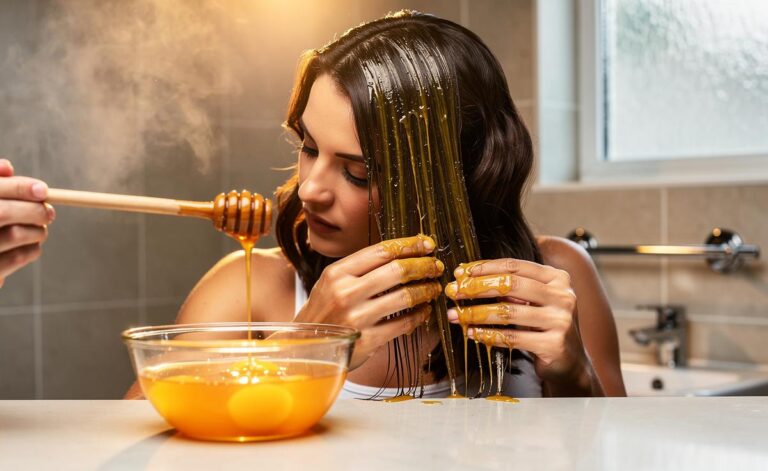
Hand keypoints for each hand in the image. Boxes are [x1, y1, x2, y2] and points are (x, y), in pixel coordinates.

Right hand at [0, 159, 53, 286]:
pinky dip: (33, 248)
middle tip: (50, 213)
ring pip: (15, 235)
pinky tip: (33, 244)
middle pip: (3, 212)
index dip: (20, 187)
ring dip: (37, 230)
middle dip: (33, 210)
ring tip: (40, 228)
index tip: (43, 190)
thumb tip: (7, 167)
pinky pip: (18, 258)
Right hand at [295, 234, 443, 369]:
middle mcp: (346, 293)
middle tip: (436, 266)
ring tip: (434, 288)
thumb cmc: (324, 311)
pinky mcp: (367, 341)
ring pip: (404, 297)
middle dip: (423, 266)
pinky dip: (419, 315)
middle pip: (396, 271)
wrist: (305, 347)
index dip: (409, 245)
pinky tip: (424, 311)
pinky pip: (402, 324)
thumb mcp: (331, 282)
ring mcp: (356, 318)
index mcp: (337, 273)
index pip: (381, 251)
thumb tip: (401, 253)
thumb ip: (360, 268)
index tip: (427, 244)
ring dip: (425, 290)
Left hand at [445, 258, 596, 393]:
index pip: (515, 266)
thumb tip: (466, 276)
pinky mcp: (553, 345)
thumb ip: (509, 288)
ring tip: (456, 315)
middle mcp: (563, 296)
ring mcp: (560, 320)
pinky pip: (511, 337)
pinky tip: (471, 332)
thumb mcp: (532, 301)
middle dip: (477, 287)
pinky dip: (487, 334)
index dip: (485, 267)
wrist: (570, 362)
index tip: (461, 273)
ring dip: (476, 313)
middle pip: (511, 284)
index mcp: (557, 278)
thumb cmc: (544, 326)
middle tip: (454, 292)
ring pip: (508, 312)